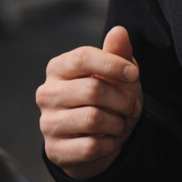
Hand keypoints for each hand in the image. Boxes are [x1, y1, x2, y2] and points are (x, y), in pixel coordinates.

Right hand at [36, 26, 142, 179]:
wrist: (101, 141)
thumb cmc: (110, 99)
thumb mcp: (119, 73)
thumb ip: (118, 52)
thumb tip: (119, 31)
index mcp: (58, 68)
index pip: (82, 57)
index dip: (113, 64)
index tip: (134, 74)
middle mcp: (47, 93)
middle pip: (93, 90)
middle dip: (123, 100)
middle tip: (133, 107)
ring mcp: (47, 123)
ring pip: (94, 119)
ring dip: (119, 123)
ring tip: (121, 124)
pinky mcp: (55, 150)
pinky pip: (92, 146)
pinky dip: (110, 144)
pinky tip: (109, 141)